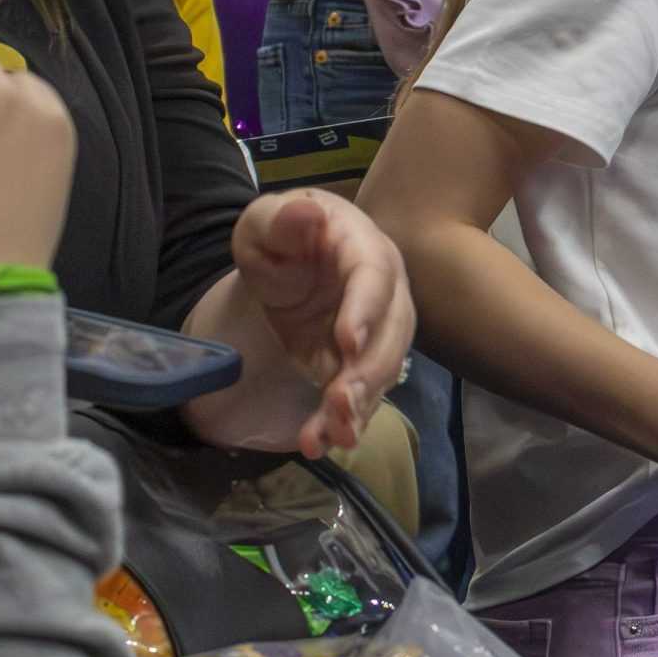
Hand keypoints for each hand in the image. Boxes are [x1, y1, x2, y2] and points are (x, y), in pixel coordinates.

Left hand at [226, 191, 415, 459]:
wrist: (286, 262)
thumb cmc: (279, 235)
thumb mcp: (265, 221)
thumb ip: (282, 219)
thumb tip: (308, 213)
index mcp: (362, 246)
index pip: (374, 276)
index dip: (365, 309)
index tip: (347, 342)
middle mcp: (385, 291)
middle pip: (392, 332)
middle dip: (369, 370)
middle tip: (341, 400)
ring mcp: (377, 330)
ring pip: (382, 370)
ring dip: (360, 405)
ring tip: (332, 435)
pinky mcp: (358, 363)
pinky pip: (360, 394)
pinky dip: (344, 422)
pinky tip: (320, 443)